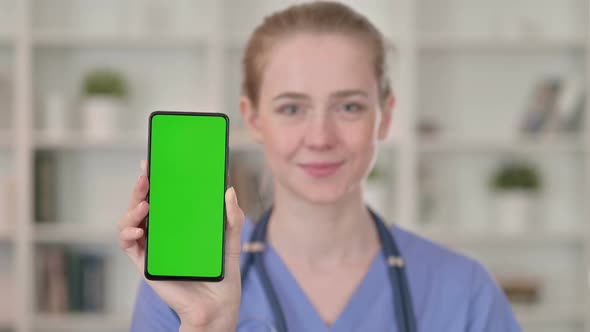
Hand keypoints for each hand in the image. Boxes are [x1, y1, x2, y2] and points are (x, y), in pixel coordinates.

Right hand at [119, 160, 244, 330]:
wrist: (216, 306)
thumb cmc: (222, 273)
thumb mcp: (231, 241)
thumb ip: (232, 218)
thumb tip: (228, 190)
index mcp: (180, 223)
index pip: (164, 196)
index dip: (157, 178)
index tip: (155, 161)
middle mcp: (162, 231)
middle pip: (143, 203)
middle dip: (141, 187)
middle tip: (147, 174)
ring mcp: (151, 246)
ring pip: (130, 220)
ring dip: (132, 208)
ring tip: (144, 204)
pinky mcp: (144, 262)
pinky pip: (127, 244)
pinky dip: (127, 233)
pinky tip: (137, 229)